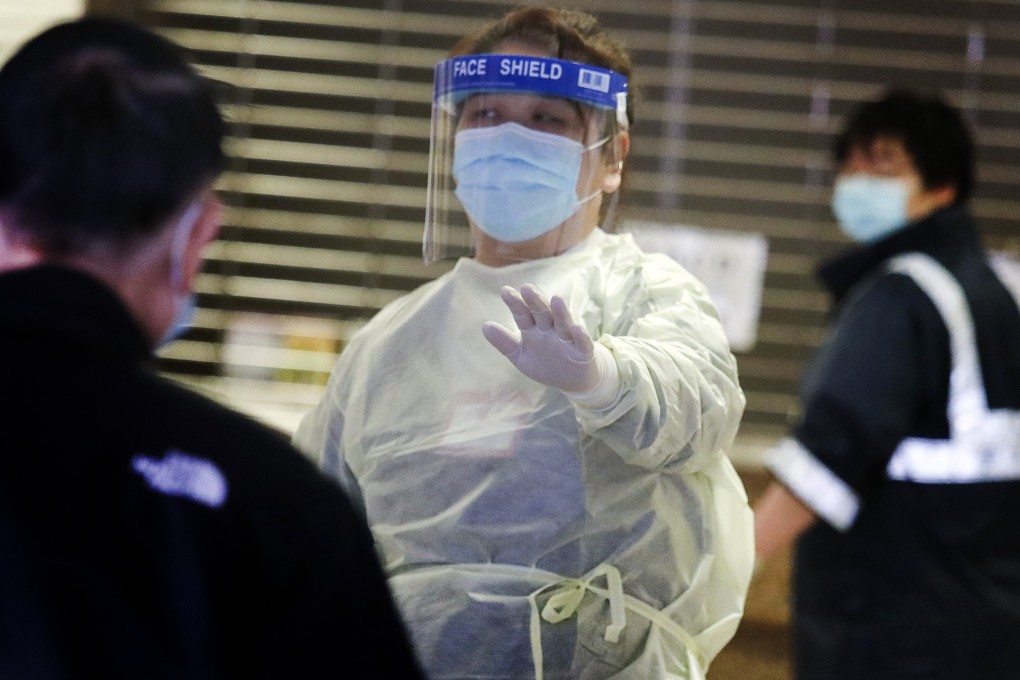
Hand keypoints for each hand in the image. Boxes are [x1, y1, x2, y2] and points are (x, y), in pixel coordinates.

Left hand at [483, 284, 608, 393]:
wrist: (572, 380)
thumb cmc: (545, 363)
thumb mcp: (520, 356)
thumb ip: (504, 343)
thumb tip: (485, 326)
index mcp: (533, 329)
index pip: (523, 314)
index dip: (515, 304)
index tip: (505, 291)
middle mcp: (550, 330)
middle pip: (542, 313)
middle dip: (535, 302)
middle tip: (527, 288)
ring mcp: (567, 339)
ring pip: (563, 323)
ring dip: (560, 312)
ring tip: (555, 299)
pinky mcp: (583, 352)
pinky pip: (583, 343)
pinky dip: (581, 335)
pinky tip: (577, 328)